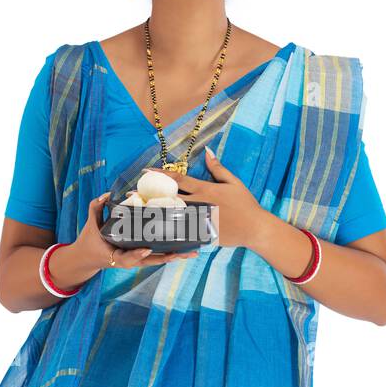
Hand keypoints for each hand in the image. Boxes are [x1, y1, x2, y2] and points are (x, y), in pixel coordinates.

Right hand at [50, 192, 199, 290]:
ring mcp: (137, 259)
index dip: (137, 254)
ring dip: (175, 257)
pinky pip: (159, 255)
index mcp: (116, 255)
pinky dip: (172, 253)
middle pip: (151, 261)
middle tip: (181, 253)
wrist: (89, 257)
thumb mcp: (90, 224)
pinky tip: (186, 249)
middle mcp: (129, 259)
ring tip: (191, 252)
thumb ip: (96, 208)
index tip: (146, 249)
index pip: (128, 258)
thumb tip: (105, 195)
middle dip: (167, 257)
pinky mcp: (142, 256)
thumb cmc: (90, 240)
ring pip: (159, 260)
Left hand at [142, 146, 266, 248]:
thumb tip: (207, 152)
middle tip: (131, 194)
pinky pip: (180, 233)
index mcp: (204, 189)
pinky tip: (152, 232)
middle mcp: (198, 204)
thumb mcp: (233, 182)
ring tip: (135, 212)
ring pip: (170, 216)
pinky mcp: (200, 234)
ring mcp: (198, 221)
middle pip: (168, 198)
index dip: (160, 174)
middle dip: (149, 195)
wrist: (255, 228)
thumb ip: (218, 168)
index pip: (178, 180)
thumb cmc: (245, 204)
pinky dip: (166, 232)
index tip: (146, 172)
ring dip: (151, 213)